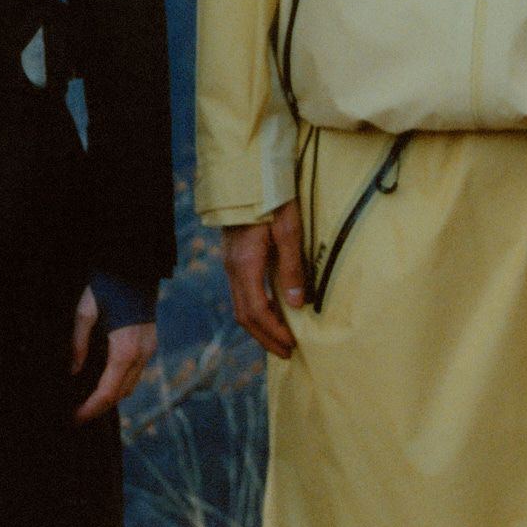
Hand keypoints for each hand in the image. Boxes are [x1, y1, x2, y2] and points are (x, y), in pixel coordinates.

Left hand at [69, 288, 157, 422]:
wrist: (135, 265)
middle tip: (77, 415)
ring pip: (131, 385)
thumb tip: (73, 371)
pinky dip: (120, 383)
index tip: (75, 419)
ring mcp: (150, 349)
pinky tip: (103, 382)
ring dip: (111, 397)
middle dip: (99, 408)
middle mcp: (142, 354)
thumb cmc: (106, 285)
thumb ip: (78, 344)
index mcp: (125, 350)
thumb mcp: (84, 311)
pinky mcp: (151, 343)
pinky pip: (136, 372)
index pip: (108, 392)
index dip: (90, 409)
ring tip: (87, 401)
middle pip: (121, 394)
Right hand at [223, 200, 307, 359]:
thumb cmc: (271, 198)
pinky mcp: (234, 257)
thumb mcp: (288, 230)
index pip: (258, 311)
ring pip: (240, 306)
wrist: (247, 174)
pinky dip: (255, 310)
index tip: (292, 346)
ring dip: (259, 327)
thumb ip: (291, 268)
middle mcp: (233, 268)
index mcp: (245, 265)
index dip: (274, 332)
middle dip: (265, 338)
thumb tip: (296, 304)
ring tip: (279, 338)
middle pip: (245, 315)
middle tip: (287, 352)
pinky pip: (241, 293)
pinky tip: (270, 311)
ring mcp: (230, 263)